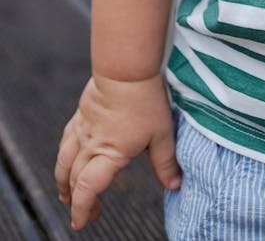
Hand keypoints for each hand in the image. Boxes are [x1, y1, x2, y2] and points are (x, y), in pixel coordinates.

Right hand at [55, 73, 180, 230]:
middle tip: (83, 212)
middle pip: (73, 179)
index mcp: (110, 154)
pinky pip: (66, 139)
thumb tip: (174, 184)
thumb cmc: (145, 98)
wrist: (125, 68)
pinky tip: (68, 156)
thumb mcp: (163, 133)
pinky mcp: (81, 114)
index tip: (81, 222)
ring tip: (66, 193)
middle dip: (75, 200)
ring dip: (63, 181)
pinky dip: (64, 154)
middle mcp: (91, 145)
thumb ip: (166, 161)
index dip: (81, 209)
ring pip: (63, 161)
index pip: (87, 189)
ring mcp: (83, 129)